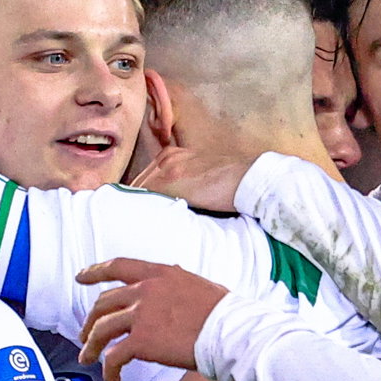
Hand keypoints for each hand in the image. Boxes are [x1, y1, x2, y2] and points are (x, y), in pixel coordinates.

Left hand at [82, 259, 231, 380]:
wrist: (230, 333)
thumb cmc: (224, 314)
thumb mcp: (198, 285)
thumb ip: (177, 285)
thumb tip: (174, 284)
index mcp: (159, 274)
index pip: (118, 267)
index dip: (95, 272)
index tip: (81, 277)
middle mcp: (144, 291)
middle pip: (104, 303)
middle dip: (90, 320)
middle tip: (86, 334)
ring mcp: (140, 315)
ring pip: (101, 329)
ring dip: (91, 345)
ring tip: (88, 358)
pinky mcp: (141, 342)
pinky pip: (113, 357)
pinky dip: (108, 370)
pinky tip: (112, 380)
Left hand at [130, 137, 257, 211]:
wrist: (247, 179)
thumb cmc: (231, 184)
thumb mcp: (201, 178)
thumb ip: (183, 186)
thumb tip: (172, 207)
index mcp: (172, 155)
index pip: (146, 179)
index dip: (141, 198)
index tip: (139, 213)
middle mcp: (167, 157)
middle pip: (139, 184)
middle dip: (136, 202)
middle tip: (132, 222)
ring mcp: (168, 166)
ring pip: (140, 190)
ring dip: (138, 207)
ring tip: (136, 225)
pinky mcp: (172, 179)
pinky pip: (148, 195)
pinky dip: (144, 209)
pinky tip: (144, 223)